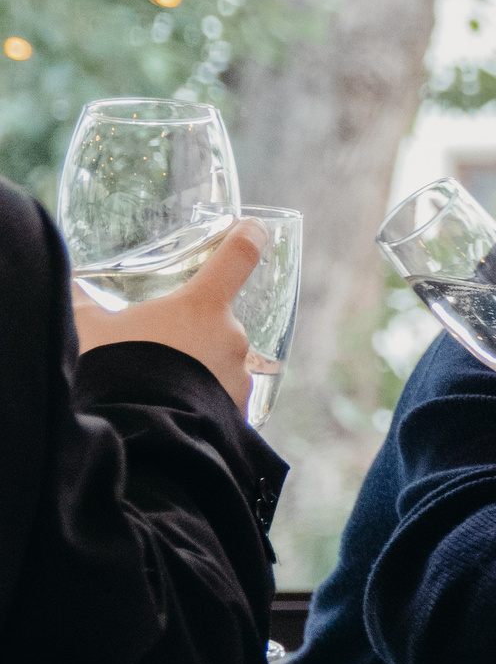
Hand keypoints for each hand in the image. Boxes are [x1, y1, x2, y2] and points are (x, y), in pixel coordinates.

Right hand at [70, 218, 265, 411]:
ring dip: (197, 368)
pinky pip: (221, 397)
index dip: (247, 239)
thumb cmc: (113, 369)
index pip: (236, 258)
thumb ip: (86, 304)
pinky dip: (201, 399)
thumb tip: (73, 289)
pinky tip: (173, 408)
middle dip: (191, 333)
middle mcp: (232, 336)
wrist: (136, 433)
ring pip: (220, 362)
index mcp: (202, 306)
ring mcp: (240, 376)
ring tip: (158, 385)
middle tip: (155, 349)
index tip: (254, 230)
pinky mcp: (239, 411)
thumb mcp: (90, 329)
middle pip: (218, 322)